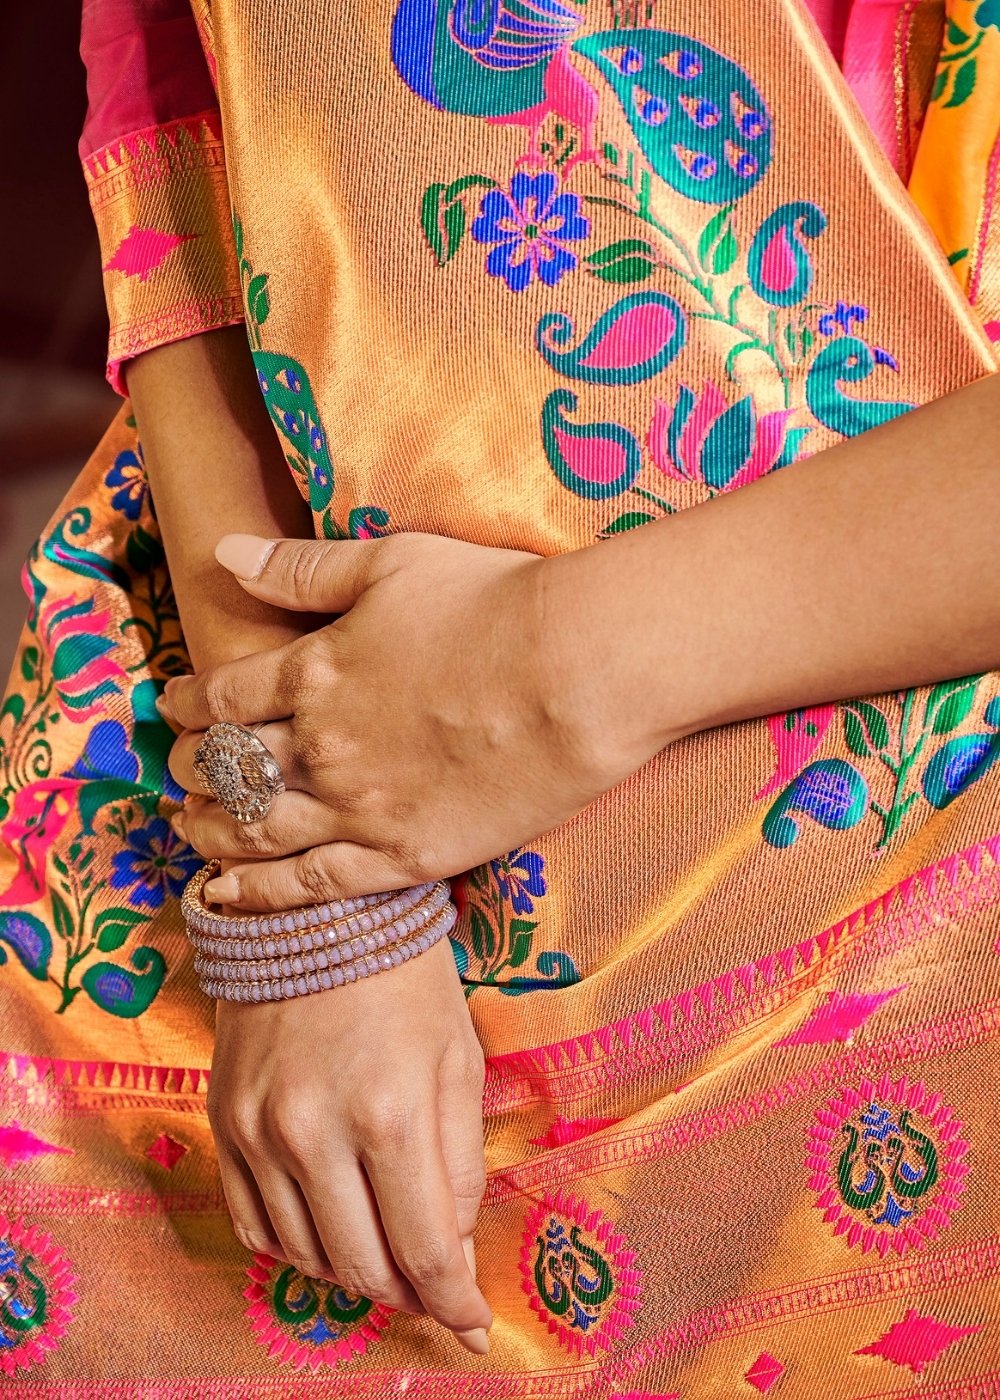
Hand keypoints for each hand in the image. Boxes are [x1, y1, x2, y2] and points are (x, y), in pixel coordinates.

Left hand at [163, 531, 645, 908]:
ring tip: (191, 828)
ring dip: (211, 828)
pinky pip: (310, 886)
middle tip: (184, 768)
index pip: (224, 694)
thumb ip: (302, 568)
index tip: (176, 706)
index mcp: (315, 669)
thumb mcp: (393, 562)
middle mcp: (322, 744)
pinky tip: (226, 893)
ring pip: (255, 829)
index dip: (190, 702)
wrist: (580, 673)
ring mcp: (359, 807)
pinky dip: (258, 894)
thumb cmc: (496, 603)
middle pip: (230, 764)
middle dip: (195, 766)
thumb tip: (222, 553)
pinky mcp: (402, 856)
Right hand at [208, 935, 491, 1352]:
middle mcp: (315, 1133)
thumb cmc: (405, 977)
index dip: (454, 1301)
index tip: (473, 1322)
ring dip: (354, 1274)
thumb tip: (450, 1250)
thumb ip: (459, 1163)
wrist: (316, 912)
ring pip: (305, 1256)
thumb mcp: (459, 1059)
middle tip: (433, 1288)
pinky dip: (296, 1247)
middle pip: (362, 1268)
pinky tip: (329, 1233)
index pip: (423, 1251)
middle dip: (409, 1293)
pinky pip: (254, 1224)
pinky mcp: (226, 1122)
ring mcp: (260, 1131)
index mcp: (390, 1115)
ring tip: (387, 1256)